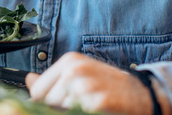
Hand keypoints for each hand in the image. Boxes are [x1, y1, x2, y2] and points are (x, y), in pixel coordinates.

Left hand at [25, 52, 169, 114]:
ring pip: (59, 111)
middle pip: (47, 103)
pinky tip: (95, 110)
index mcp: (70, 61)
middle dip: (59, 109)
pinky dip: (84, 114)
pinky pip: (76, 114)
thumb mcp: (80, 76)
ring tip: (88, 107)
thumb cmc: (110, 87)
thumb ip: (52, 80)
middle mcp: (74, 70)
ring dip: (72, 112)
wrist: (142, 95)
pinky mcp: (95, 103)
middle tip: (81, 105)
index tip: (59, 106)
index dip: (45, 104)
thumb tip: (29, 80)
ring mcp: (84, 86)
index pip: (38, 92)